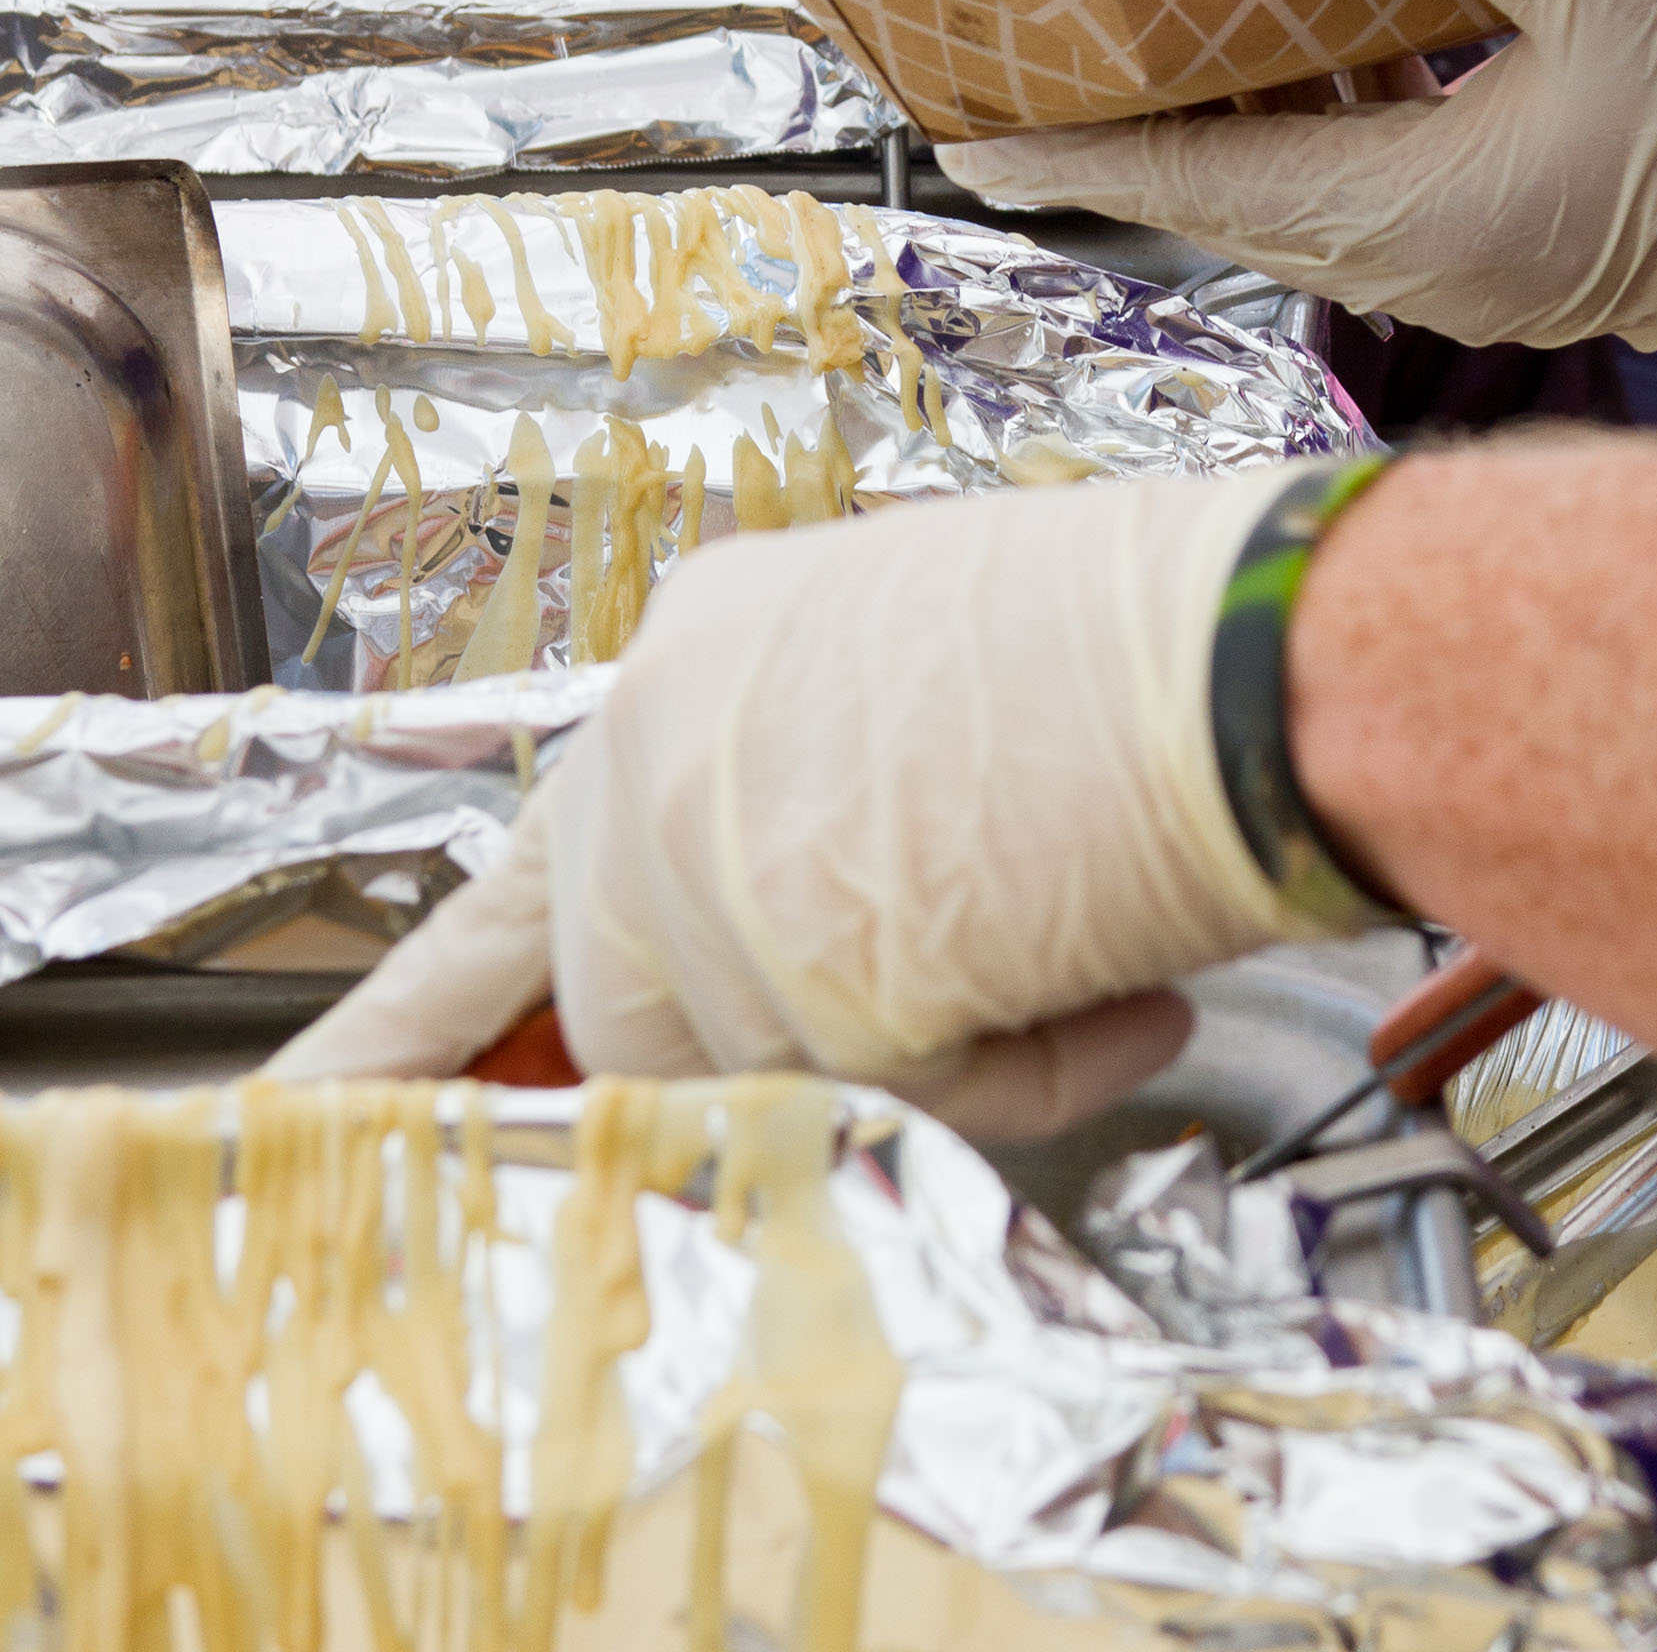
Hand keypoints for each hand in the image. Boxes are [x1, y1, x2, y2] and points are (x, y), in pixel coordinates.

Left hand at [270, 469, 1345, 1138]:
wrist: (1243, 652)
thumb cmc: (1156, 646)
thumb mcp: (949, 688)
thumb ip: (843, 813)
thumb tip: (868, 952)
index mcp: (706, 651)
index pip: (539, 857)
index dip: (427, 1000)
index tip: (314, 1095)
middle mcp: (660, 748)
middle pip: (639, 997)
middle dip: (786, 1040)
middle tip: (948, 1012)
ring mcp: (699, 865)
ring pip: (765, 1067)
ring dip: (946, 1045)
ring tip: (1089, 942)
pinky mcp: (776, 977)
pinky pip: (876, 1109)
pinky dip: (1021, 1077)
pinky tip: (1117, 981)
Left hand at [939, 0, 1656, 351]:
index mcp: (1428, 216)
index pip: (1195, 184)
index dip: (1070, 146)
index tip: (959, 131)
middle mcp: (1444, 247)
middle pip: (1238, 174)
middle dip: (1135, 104)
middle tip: (1036, 35)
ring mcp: (1501, 236)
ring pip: (1320, 156)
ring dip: (1240, 81)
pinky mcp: (1555, 208)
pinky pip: (1402, 143)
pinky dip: (1342, 75)